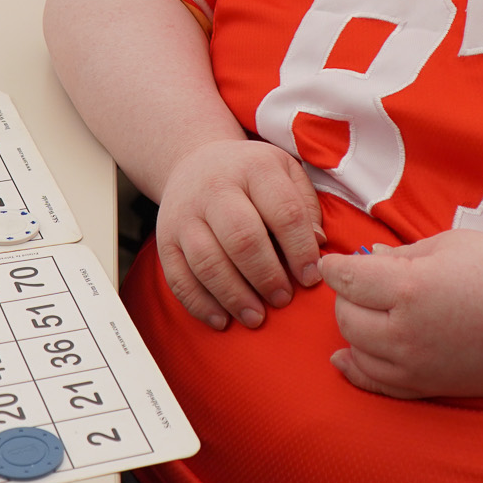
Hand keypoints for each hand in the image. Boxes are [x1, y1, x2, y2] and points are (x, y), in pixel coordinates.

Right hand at [152, 140, 323, 330]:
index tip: (311, 278)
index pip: (284, 212)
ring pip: (207, 262)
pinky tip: (222, 320)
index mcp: (255, 168)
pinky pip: (178, 278)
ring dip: (234, 296)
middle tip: (283, 300)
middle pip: (242, 239)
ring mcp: (185, 214)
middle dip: (267, 276)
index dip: (301, 250)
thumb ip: (305, 206)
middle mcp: (215, 187)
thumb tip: (317, 244)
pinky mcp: (165, 238)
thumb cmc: (251, 176)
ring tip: (256, 317)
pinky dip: (200, 304)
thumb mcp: (286, 172)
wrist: (195, 162)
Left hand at [322, 230, 482, 398]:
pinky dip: (357, 371)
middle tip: (361, 283)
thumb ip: (403, 255)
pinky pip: (379, 385)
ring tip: (365, 312)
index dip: (336, 267)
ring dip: (354, 330)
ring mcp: (416, 366)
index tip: (335, 262)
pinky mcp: (430, 387)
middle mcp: (405, 332)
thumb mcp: (451, 245)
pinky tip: (345, 360)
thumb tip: (369, 260)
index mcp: (409, 288)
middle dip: (346, 296)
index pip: (346, 279)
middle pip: (346, 317)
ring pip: (357, 352)